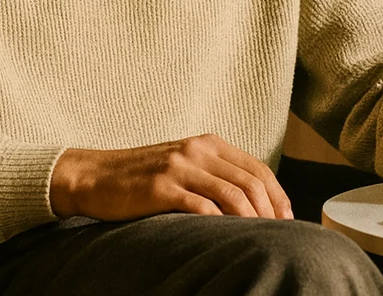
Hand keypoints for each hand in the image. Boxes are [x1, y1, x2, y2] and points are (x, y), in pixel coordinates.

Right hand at [49, 134, 292, 220]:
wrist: (95, 176)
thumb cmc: (141, 178)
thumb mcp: (183, 164)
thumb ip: (214, 173)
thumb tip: (251, 202)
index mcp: (206, 143)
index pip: (257, 168)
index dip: (278, 195)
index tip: (287, 219)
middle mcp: (196, 150)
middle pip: (250, 181)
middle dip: (271, 211)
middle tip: (278, 235)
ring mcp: (179, 167)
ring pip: (231, 194)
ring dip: (251, 220)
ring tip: (258, 239)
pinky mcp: (161, 188)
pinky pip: (202, 206)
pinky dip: (220, 224)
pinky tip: (227, 238)